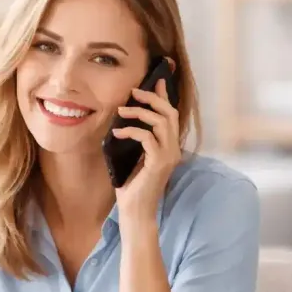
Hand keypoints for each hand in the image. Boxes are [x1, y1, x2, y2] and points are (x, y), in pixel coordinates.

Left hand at [111, 75, 180, 225]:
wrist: (135, 211)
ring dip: (140, 113)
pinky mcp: (159, 163)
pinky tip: (117, 133)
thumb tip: (125, 117)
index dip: (164, 96)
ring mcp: (168, 156)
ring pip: (162, 122)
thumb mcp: (132, 155)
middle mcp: (173, 149)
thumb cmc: (131, 185)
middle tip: (134, 91)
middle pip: (169, 113)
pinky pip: (147, 138)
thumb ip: (135, 138)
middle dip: (152, 98)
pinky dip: (132, 131)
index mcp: (169, 146)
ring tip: (121, 111)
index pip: (171, 115)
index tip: (157, 80)